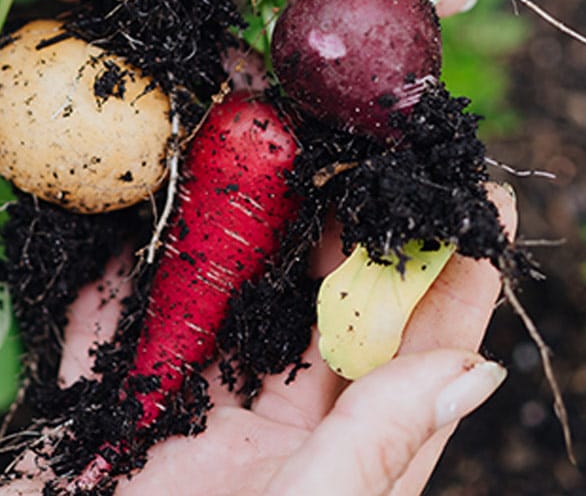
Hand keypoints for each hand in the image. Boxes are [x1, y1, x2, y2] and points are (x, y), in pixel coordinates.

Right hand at [0, 184, 515, 495]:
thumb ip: (380, 449)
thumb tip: (478, 370)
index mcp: (340, 456)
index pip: (417, 347)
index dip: (454, 266)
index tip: (477, 189)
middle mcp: (274, 419)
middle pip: (322, 291)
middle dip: (342, 210)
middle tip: (359, 134)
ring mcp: (189, 398)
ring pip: (225, 280)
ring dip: (234, 209)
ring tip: (261, 129)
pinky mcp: (107, 390)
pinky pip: (118, 304)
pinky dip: (126, 248)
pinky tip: (142, 187)